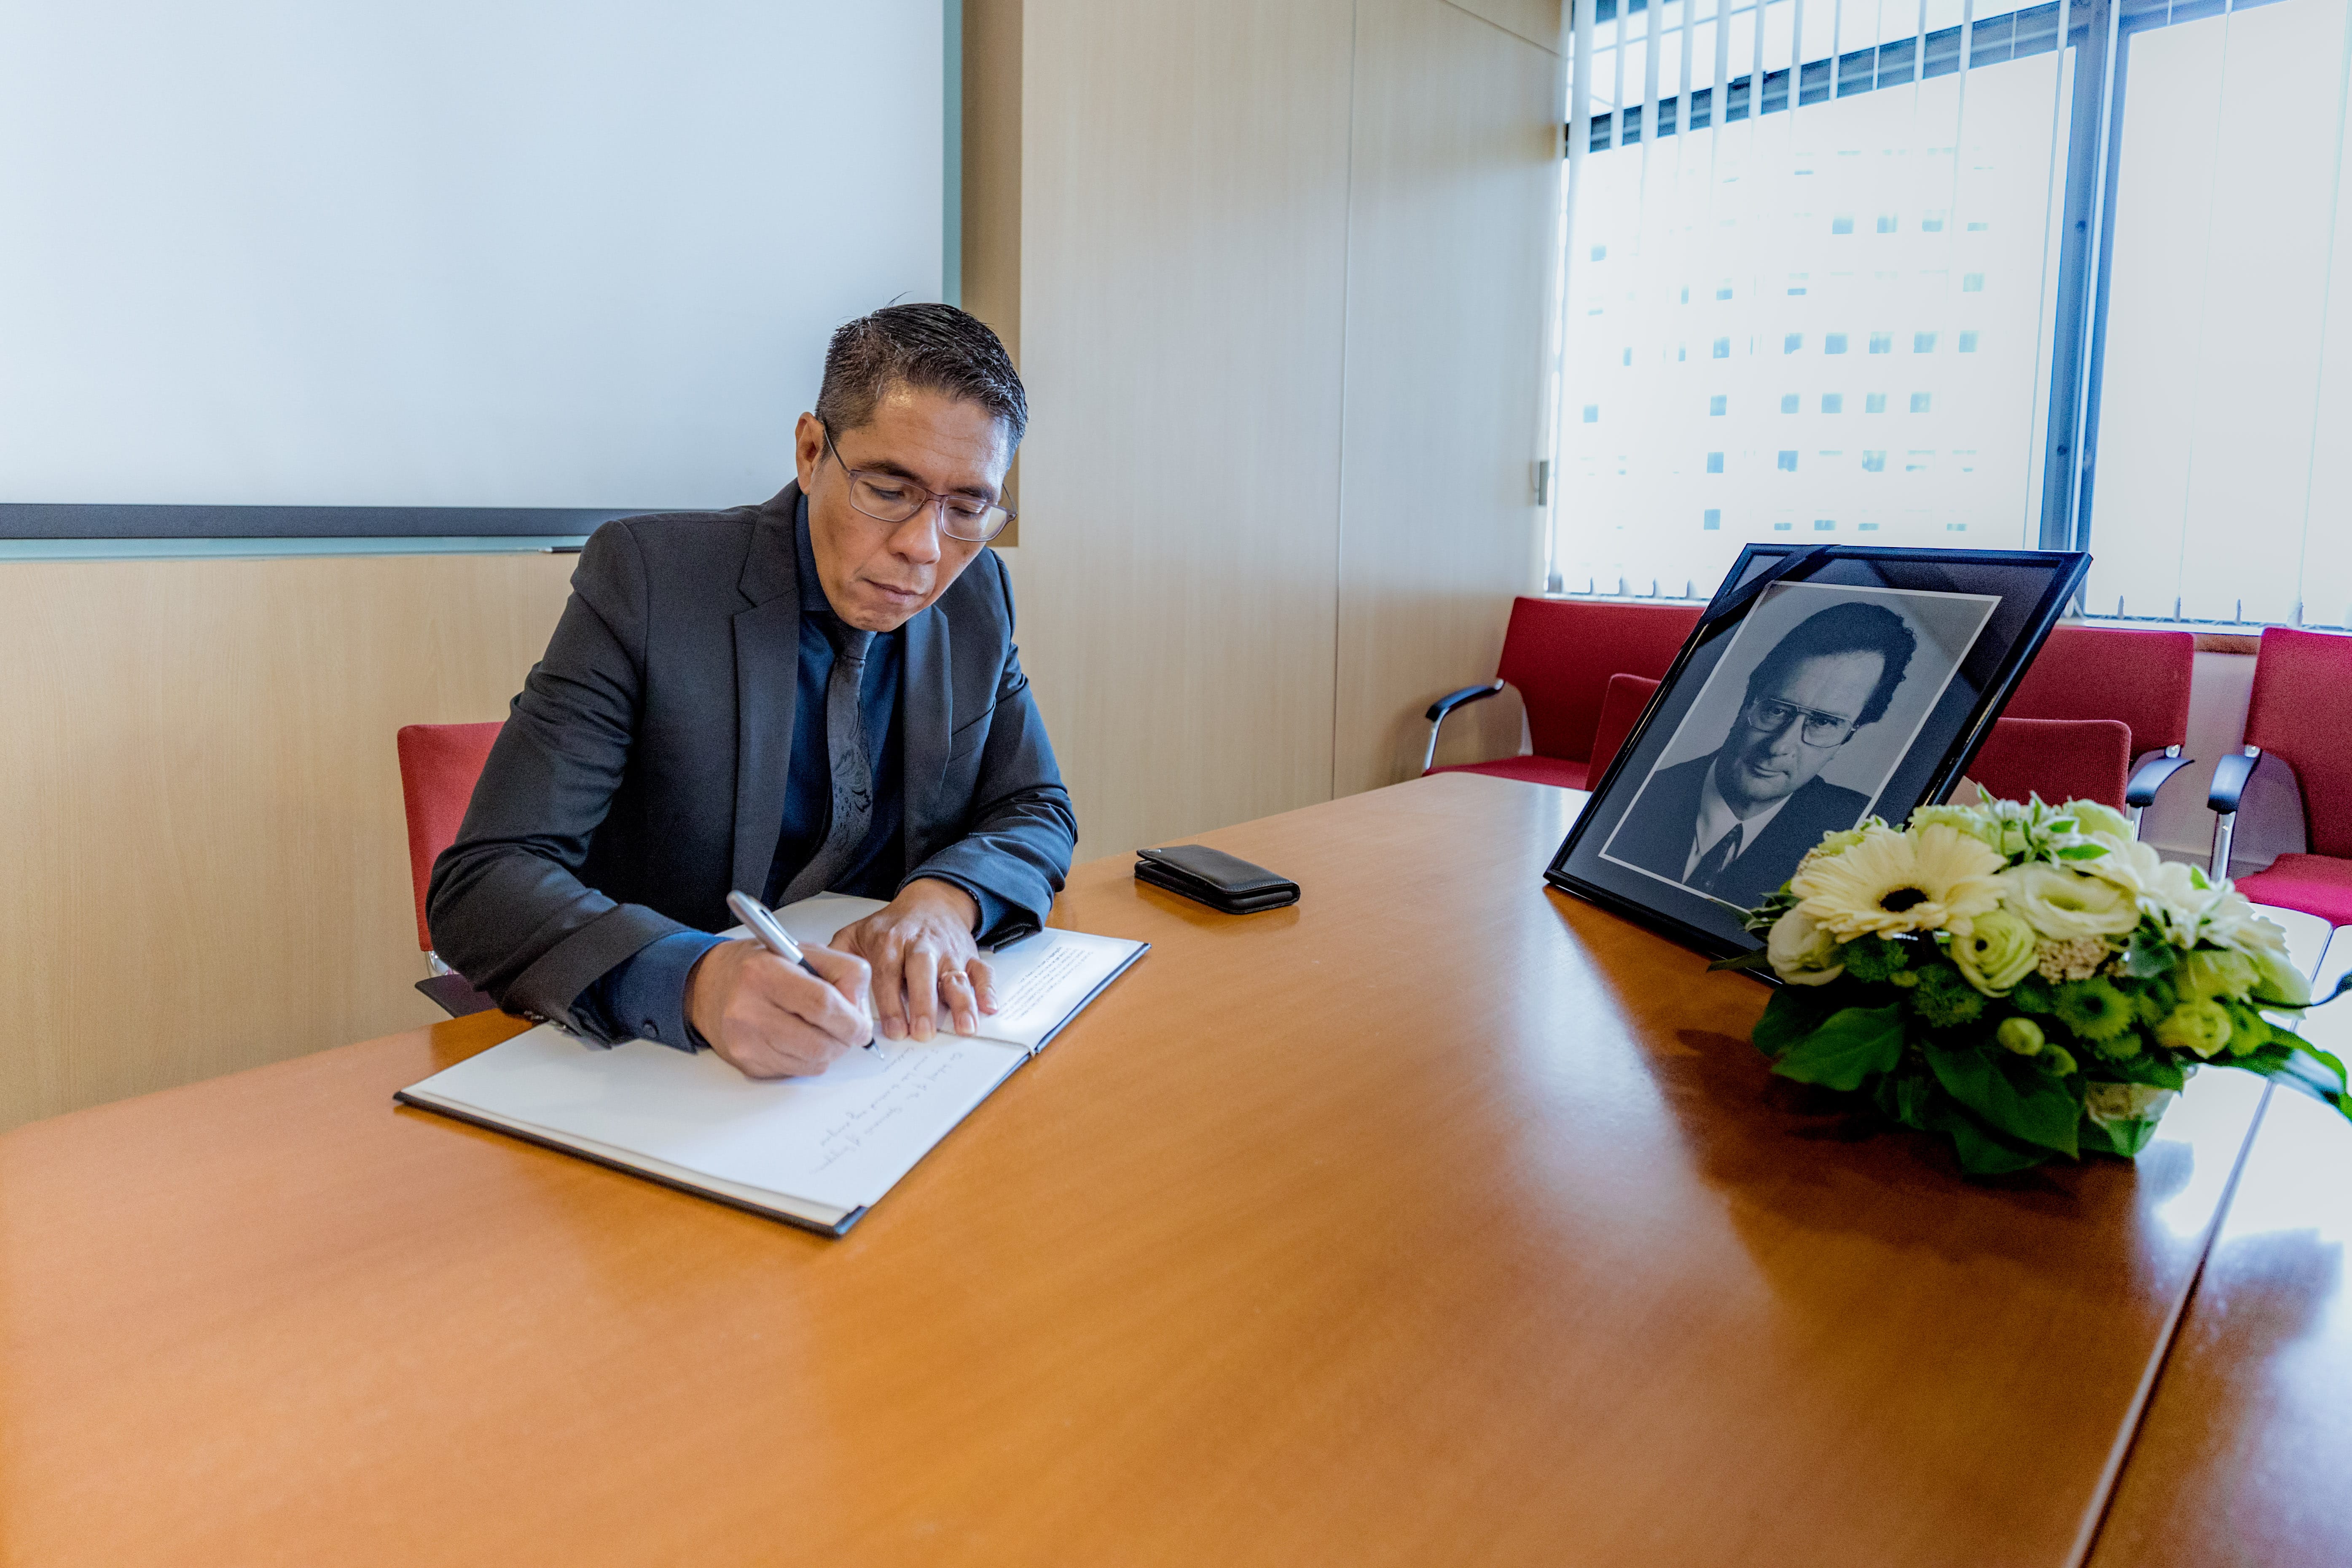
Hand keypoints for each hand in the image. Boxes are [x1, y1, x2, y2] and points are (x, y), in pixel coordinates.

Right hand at [684, 939, 872, 1077]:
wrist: (707, 986)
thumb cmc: (759, 967)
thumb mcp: (803, 950)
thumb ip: (843, 971)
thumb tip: (860, 1011)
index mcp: (765, 973)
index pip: (823, 1004)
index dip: (852, 1019)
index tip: (861, 1024)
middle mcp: (749, 1010)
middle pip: (821, 1043)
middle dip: (845, 1039)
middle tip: (846, 1028)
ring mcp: (746, 1043)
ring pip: (813, 1063)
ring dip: (829, 1050)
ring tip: (820, 1029)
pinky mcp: (747, 1064)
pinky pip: (798, 1072)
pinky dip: (810, 1059)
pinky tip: (799, 1038)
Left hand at [829, 879, 997, 1041]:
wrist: (929, 902)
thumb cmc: (892, 926)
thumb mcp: (856, 934)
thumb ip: (837, 958)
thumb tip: (824, 988)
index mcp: (891, 941)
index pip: (889, 973)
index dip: (890, 1003)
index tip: (893, 1030)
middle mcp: (921, 945)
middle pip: (923, 972)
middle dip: (924, 1003)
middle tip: (923, 1033)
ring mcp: (948, 951)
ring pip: (956, 975)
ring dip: (962, 1002)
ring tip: (965, 1027)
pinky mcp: (969, 955)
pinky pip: (983, 971)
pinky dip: (988, 989)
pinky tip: (989, 1007)